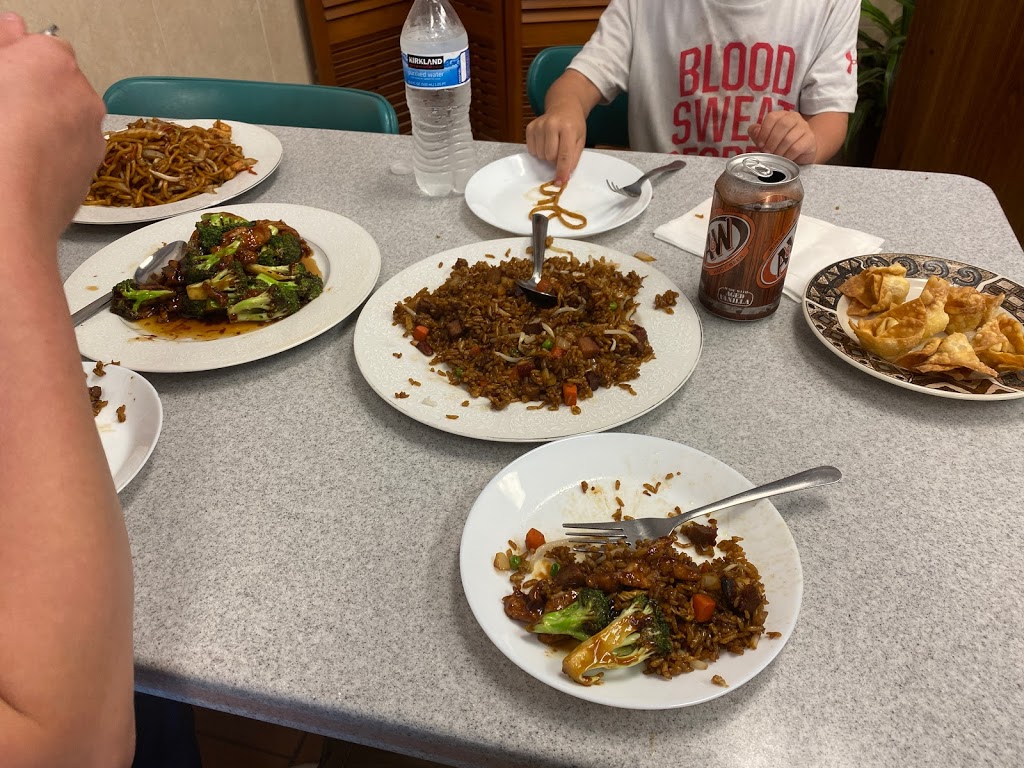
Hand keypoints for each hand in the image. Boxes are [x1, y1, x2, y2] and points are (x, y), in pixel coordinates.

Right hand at [0, 13, 105, 243]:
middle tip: (1, 112)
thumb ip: (2, 47)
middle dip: (30, 91)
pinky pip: (70, 150)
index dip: (13, 60)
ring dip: (42, 123)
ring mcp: (91, 136)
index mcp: (50, 62)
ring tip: (8, 145)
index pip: (37, 44)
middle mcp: (83, 97)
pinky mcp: (90, 171)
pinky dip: (51, 153)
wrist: (6, 215)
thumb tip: (11, 28)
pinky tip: (22, 167)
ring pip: (65, 118)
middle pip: (56, 82)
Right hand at [525, 106, 586, 185]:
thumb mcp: (580, 140)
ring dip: (547, 156)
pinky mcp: (530, 127)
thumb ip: (573, 158)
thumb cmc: (574, 125)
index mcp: (568, 128)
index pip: (564, 155)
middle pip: (550, 156)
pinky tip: (545, 142)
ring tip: (553, 145)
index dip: (562, 170)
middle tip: (560, 152)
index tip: (560, 182)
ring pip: (540, 154)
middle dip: (555, 160)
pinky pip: (532, 150)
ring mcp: (539, 125)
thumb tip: (564, 176)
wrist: (564, 107)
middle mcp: (551, 125)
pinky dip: (539, 151)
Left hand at [748, 110, 816, 165]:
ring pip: (789, 138)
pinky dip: (787, 156)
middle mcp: (794, 118)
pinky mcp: (810, 139)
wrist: (801, 152)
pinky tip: (785, 159)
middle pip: (782, 125)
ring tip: (776, 157)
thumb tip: (754, 131)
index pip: (772, 117)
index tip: (760, 144)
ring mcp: (804, 127)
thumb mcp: (766, 138)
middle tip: (767, 152)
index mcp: (782, 115)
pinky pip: (796, 148)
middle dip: (771, 142)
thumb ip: (757, 133)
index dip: (764, 132)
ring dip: (779, 150)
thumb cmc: (780, 144)